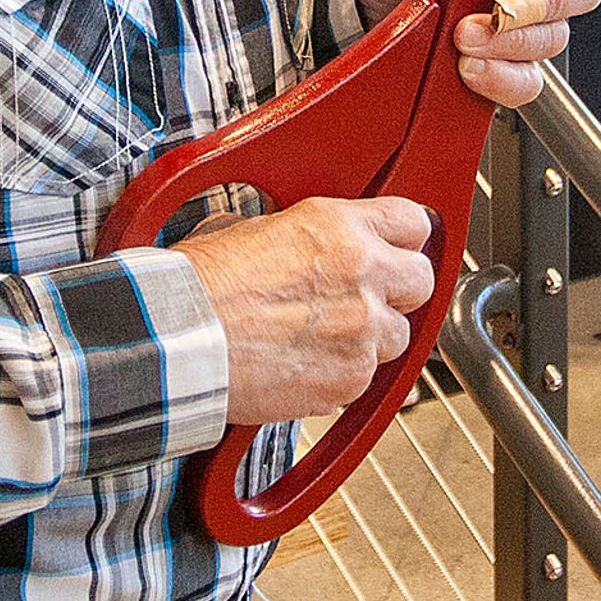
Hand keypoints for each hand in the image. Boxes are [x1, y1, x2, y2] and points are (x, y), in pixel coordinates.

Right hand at [175, 194, 436, 424]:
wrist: (179, 342)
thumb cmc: (199, 288)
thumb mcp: (248, 228)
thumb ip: (300, 236)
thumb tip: (305, 245)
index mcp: (338, 227)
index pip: (412, 222)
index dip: (401, 239)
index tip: (391, 249)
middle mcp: (362, 274)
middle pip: (420, 280)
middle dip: (396, 290)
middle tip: (363, 298)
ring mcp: (363, 330)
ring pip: (399, 336)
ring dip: (371, 338)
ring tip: (323, 339)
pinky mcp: (352, 379)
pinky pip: (369, 378)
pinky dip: (344, 375)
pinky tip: (306, 365)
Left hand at [349, 0, 600, 106]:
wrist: (373, 12)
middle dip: (542, 4)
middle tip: (499, 7)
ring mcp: (525, 28)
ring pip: (553, 39)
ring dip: (511, 42)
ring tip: (463, 36)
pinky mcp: (506, 67)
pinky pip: (527, 82)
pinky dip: (501, 78)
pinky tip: (469, 68)